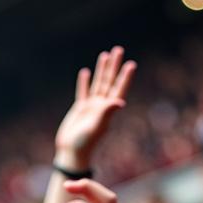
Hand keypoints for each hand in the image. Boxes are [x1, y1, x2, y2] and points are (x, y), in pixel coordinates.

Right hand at [54, 47, 135, 168]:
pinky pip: (83, 92)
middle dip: (114, 66)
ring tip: (105, 55)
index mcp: (107, 110)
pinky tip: (86, 73)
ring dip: (102, 70)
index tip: (131, 64)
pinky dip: (85, 82)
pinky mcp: (80, 109)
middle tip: (118, 50)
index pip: (118, 89)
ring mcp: (91, 107)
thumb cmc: (84, 143)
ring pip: (98, 84)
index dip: (125, 77)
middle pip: (109, 81)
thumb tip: (120, 101)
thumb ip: (106, 113)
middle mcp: (101, 106)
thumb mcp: (96, 127)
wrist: (71, 152)